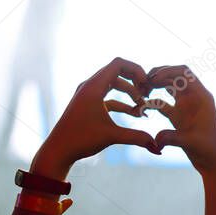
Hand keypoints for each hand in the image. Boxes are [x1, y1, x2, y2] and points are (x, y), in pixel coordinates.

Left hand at [32, 57, 158, 178]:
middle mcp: (89, 86)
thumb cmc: (80, 140)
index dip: (136, 70)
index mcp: (93, 87)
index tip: (147, 85)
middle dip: (135, 83)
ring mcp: (87, 94)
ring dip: (129, 94)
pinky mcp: (87, 104)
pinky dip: (121, 103)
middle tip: (147, 96)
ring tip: (141, 110)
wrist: (58, 150)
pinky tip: (133, 114)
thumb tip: (157, 147)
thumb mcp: (111, 136)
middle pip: (117, 73)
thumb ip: (136, 138)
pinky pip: (107, 97)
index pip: (118, 64)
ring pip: (113, 85)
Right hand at [146, 65, 215, 174]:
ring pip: (169, 86)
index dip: (166, 71)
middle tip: (141, 84)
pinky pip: (164, 103)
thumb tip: (156, 139)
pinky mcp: (180, 116)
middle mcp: (194, 97)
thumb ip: (171, 138)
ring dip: (155, 86)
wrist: (213, 162)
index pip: (183, 72)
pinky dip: (154, 101)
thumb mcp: (189, 142)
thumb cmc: (208, 150)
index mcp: (200, 96)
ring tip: (141, 91)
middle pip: (174, 75)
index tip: (152, 79)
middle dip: (157, 76)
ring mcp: (187, 106)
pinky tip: (144, 106)